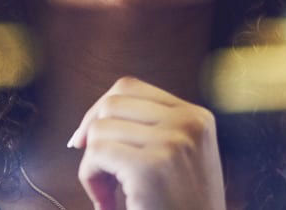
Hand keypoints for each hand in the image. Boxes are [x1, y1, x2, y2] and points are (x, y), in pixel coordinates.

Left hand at [68, 77, 226, 209]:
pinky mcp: (152, 167)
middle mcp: (189, 122)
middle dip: (92, 135)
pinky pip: (96, 154)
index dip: (100, 111)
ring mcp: (173, 142)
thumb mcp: (182, 160)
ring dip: (92, 164)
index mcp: (198, 117)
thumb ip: (154, 131)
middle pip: (112, 102)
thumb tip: (95, 119)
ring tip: (108, 195)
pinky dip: (90, 179)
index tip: (87, 141)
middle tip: (97, 173)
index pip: (130, 87)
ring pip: (100, 129)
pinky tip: (106, 203)